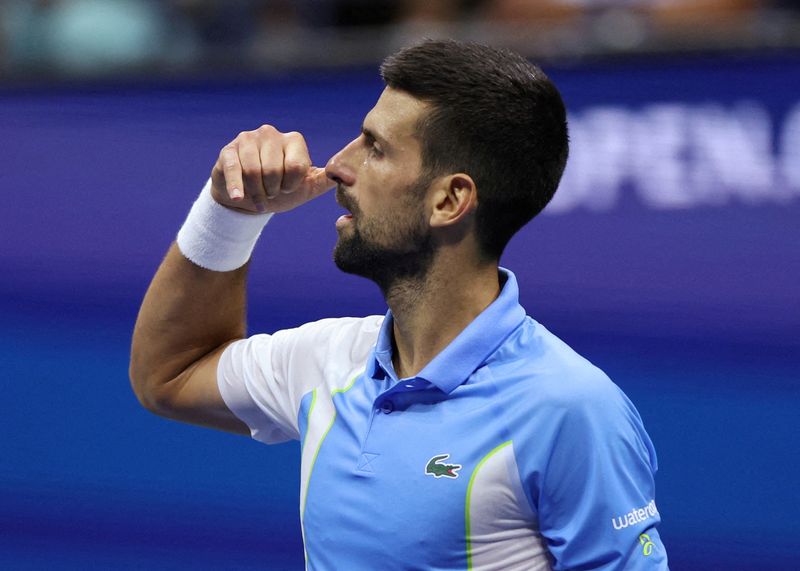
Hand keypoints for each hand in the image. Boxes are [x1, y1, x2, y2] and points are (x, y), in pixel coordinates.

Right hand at [210, 125, 333, 213]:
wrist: (248, 200)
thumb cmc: (280, 192)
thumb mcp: (306, 188)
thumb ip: (327, 180)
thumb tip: (353, 177)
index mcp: (294, 140)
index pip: (296, 166)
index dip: (291, 185)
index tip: (287, 188)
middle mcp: (271, 133)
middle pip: (273, 170)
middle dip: (273, 190)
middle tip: (271, 192)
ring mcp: (247, 140)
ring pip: (253, 172)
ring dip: (257, 192)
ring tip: (259, 196)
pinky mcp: (227, 151)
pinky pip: (232, 170)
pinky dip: (237, 188)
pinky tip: (239, 198)